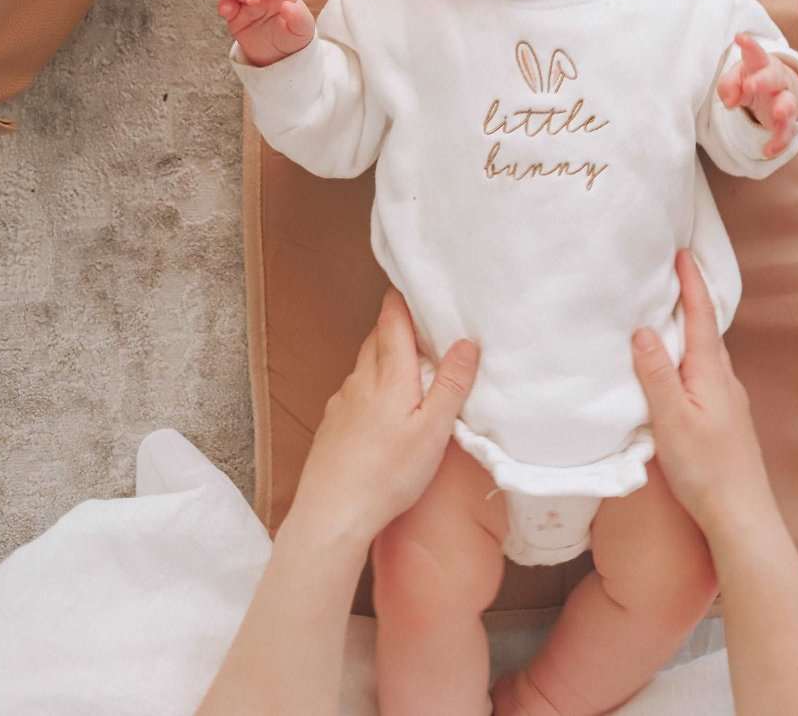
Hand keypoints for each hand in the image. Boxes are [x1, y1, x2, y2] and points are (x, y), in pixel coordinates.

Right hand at [218, 0, 315, 67]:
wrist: (278, 55)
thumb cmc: (294, 36)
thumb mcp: (302, 29)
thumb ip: (298, 17)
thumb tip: (288, 6)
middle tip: (252, 0)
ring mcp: (248, 3)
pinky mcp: (235, 16)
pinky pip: (227, 7)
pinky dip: (225, 5)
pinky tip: (225, 9)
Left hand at [285, 288, 479, 547]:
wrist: (331, 513)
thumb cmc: (388, 473)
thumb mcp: (433, 431)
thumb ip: (451, 385)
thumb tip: (466, 341)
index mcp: (389, 374)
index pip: (392, 319)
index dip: (402, 298)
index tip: (415, 285)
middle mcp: (361, 378)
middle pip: (377, 337)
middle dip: (397, 325)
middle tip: (422, 324)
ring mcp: (342, 400)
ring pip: (365, 364)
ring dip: (384, 356)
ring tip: (408, 365)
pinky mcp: (331, 423)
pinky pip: (353, 390)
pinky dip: (369, 385)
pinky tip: (379, 408)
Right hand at [631, 249, 773, 533]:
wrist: (743, 517)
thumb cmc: (705, 469)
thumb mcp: (672, 419)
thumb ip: (656, 374)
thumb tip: (642, 329)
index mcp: (712, 372)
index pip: (701, 316)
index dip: (691, 283)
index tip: (681, 252)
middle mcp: (725, 379)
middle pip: (708, 329)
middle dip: (692, 298)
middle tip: (672, 273)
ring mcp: (729, 400)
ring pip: (708, 353)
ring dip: (692, 328)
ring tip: (671, 313)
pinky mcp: (726, 419)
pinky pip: (707, 373)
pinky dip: (692, 356)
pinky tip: (681, 368)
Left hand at [716, 33, 797, 157]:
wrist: (771, 92)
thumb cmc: (748, 79)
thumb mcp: (735, 78)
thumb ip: (728, 86)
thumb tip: (730, 102)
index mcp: (760, 64)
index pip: (755, 53)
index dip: (749, 46)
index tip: (740, 38)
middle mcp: (776, 80)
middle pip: (773, 76)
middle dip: (763, 80)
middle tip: (750, 85)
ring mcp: (784, 99)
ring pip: (789, 103)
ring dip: (784, 109)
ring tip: (778, 115)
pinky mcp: (786, 121)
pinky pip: (786, 131)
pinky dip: (779, 142)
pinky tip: (768, 151)